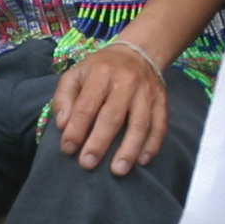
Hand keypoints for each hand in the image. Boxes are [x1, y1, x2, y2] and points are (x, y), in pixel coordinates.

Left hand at [51, 39, 173, 173]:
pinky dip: (152, 145)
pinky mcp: (161, 101)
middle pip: (112, 116)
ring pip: (139, 124)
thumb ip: (63, 98)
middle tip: (88, 164)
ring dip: (129, 149)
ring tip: (118, 170)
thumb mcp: (76, 75)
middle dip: (99, 143)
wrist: (138, 53)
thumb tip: (63, 125)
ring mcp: (146, 92)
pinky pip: (160, 126)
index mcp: (101, 73)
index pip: (87, 104)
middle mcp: (126, 82)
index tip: (68, 148)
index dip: (76, 128)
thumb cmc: (100, 69)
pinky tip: (142, 161)